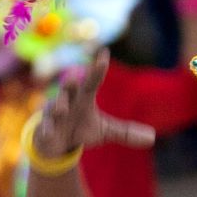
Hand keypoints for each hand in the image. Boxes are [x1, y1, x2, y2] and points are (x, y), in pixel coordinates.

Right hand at [33, 52, 156, 159]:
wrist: (56, 143)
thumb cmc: (80, 129)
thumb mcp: (104, 131)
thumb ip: (125, 132)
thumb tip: (152, 138)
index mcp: (84, 98)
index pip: (93, 81)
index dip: (98, 69)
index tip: (104, 53)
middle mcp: (68, 101)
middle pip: (70, 88)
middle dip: (71, 83)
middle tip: (75, 76)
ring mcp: (54, 113)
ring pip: (55, 106)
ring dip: (59, 106)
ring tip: (63, 109)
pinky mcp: (44, 127)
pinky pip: (45, 127)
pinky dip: (46, 130)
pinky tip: (49, 133)